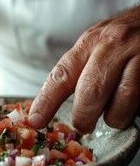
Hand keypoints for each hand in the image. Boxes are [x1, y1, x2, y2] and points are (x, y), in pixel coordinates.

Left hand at [28, 5, 139, 133]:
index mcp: (88, 43)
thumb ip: (77, 70)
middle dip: (83, 116)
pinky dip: (132, 111)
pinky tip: (130, 105)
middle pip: (90, 92)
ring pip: (121, 100)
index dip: (46, 101)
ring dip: (114, 117)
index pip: (62, 76)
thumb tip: (48, 105)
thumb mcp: (95, 46)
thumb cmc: (122, 40)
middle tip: (83, 125)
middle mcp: (112, 45)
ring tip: (112, 115)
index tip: (36, 120)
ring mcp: (138, 55)